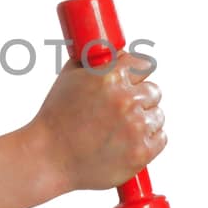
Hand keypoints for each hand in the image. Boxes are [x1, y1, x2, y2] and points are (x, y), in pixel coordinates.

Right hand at [26, 48, 166, 193]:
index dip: (137, 73)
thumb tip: (115, 50)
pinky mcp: (141, 152)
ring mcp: (136, 127)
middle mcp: (126, 100)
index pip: (145, 64)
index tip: (133, 80)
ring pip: (158, 115)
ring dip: (144, 120)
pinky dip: (148, 140)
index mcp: (110, 77)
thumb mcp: (69, 77)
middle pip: (154, 90)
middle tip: (120, 110)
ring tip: (119, 130)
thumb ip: (95, 60)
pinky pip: (160, 138)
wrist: (48, 158)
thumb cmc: (55, 118)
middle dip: (140, 98)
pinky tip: (127, 142)